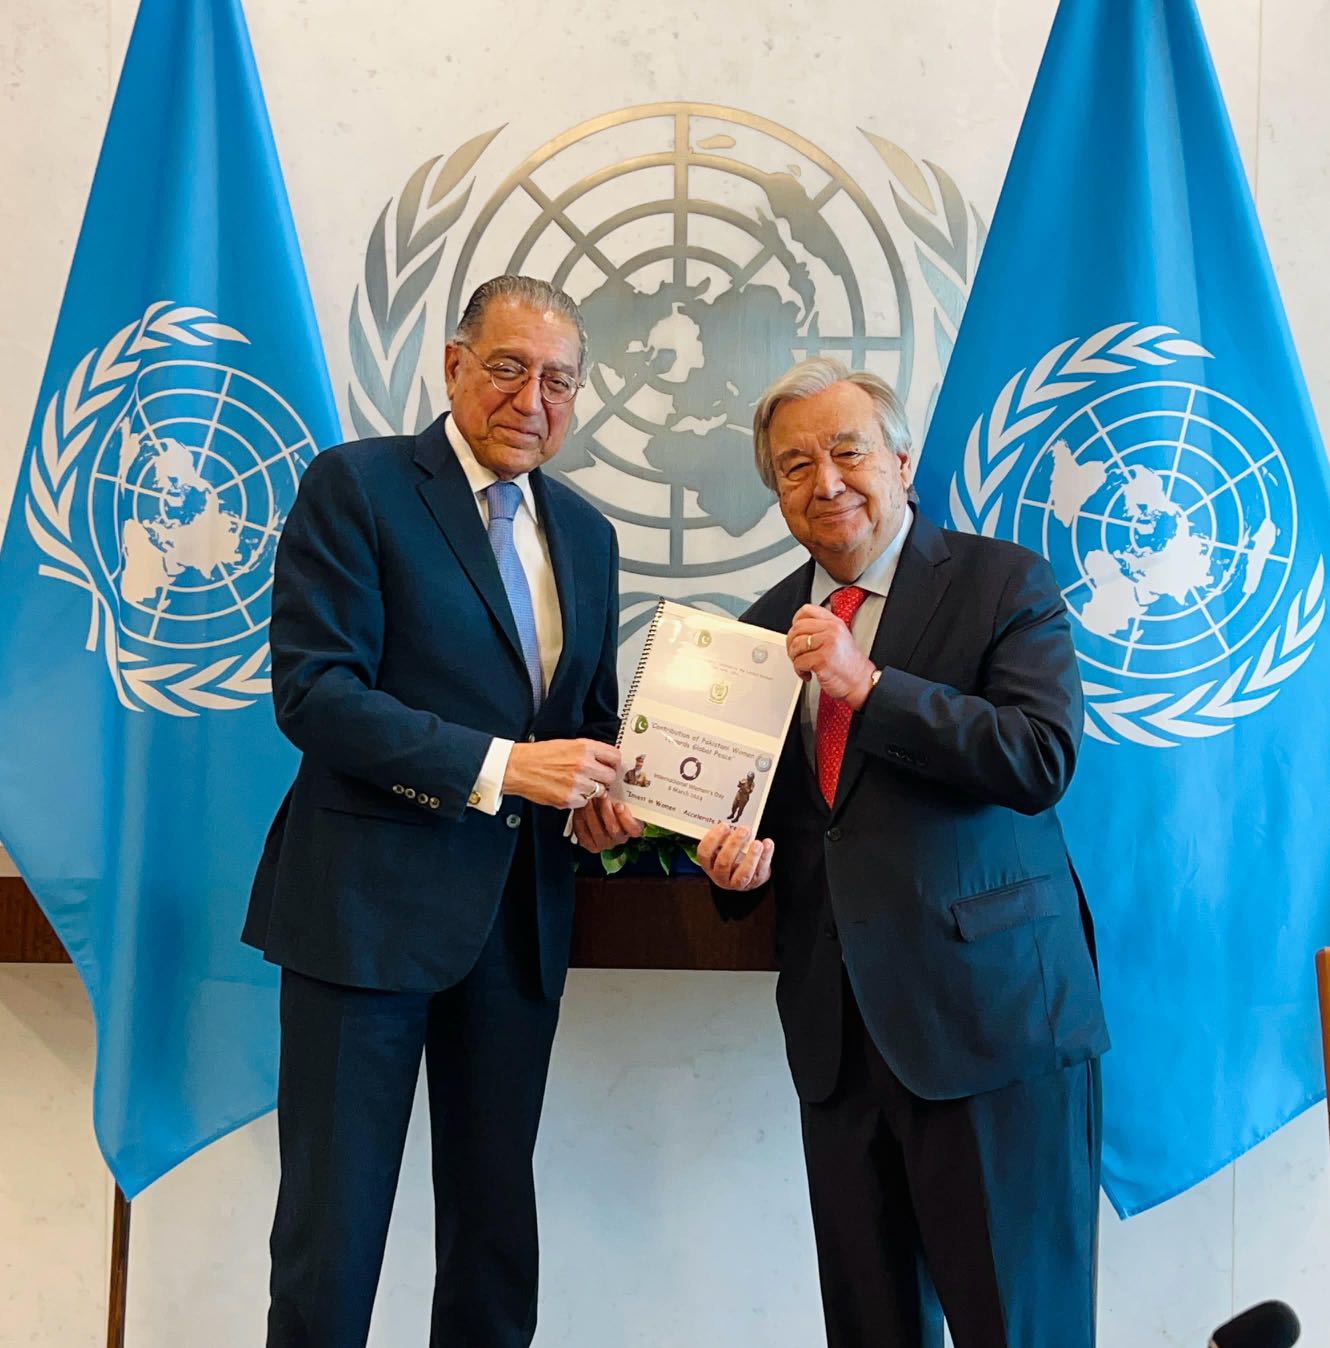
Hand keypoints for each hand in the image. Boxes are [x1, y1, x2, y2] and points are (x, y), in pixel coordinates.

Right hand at [504, 738, 619, 808]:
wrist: (517, 767)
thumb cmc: (539, 755)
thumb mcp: (567, 744)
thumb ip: (588, 751)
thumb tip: (605, 760)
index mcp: (584, 747)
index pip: (614, 756)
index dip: (613, 763)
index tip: (610, 766)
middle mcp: (583, 765)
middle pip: (610, 776)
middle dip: (604, 778)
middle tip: (595, 778)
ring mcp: (577, 783)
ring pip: (599, 791)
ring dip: (592, 790)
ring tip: (578, 784)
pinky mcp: (569, 799)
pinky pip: (584, 802)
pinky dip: (578, 799)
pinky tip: (567, 791)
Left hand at [571, 794, 643, 852]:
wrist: (596, 809)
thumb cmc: (612, 801)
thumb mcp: (620, 796)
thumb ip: (622, 793)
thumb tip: (619, 775)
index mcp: (631, 828)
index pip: (634, 829)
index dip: (627, 818)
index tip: (619, 805)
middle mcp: (619, 838)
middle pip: (614, 830)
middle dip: (607, 812)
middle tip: (602, 796)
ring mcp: (605, 843)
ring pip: (598, 831)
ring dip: (592, 813)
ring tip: (589, 799)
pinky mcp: (590, 843)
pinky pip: (584, 833)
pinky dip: (581, 819)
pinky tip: (580, 808)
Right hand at [696, 823, 773, 891]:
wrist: (747, 874)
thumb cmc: (732, 857)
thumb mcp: (722, 847)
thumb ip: (723, 838)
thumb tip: (732, 822)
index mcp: (709, 864)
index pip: (704, 853)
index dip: (713, 839)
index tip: (724, 826)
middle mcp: (720, 875)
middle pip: (723, 862)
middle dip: (734, 845)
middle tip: (743, 830)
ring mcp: (736, 882)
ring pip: (743, 873)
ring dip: (751, 856)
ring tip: (757, 843)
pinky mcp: (754, 882)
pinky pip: (760, 870)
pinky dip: (765, 856)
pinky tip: (767, 844)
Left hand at [787, 604, 875, 707]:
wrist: (860, 681)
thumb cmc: (848, 664)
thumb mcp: (839, 638)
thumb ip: (822, 629)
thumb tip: (798, 628)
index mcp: (834, 623)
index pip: (807, 610)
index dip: (796, 621)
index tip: (795, 632)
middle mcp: (832, 630)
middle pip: (797, 628)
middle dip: (791, 643)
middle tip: (795, 653)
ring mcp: (828, 644)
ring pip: (796, 645)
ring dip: (794, 658)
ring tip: (802, 665)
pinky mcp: (823, 659)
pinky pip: (799, 661)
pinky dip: (799, 670)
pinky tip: (807, 673)